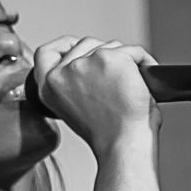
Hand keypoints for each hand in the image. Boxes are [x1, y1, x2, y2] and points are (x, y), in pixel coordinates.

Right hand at [31, 36, 159, 159]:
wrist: (123, 146)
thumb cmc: (108, 135)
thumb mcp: (75, 109)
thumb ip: (73, 84)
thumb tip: (91, 62)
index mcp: (49, 88)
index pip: (46, 52)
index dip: (64, 46)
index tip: (79, 49)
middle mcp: (62, 73)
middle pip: (85, 44)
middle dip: (105, 54)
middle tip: (116, 81)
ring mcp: (85, 63)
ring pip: (111, 46)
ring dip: (126, 61)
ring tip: (130, 87)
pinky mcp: (109, 58)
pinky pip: (134, 51)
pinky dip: (144, 63)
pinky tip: (144, 83)